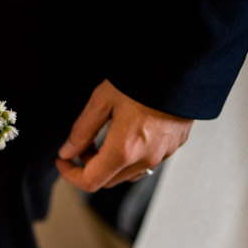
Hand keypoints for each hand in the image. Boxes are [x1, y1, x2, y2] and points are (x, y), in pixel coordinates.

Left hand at [56, 80, 192, 191]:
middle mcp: (145, 159)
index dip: (70, 175)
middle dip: (89, 167)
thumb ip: (82, 130)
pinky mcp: (174, 147)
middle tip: (82, 144)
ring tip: (104, 139)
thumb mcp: (102, 100)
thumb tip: (67, 152)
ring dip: (109, 164)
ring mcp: (162, 155)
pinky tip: (126, 135)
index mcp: (124, 150)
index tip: (63, 162)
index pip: (90, 182)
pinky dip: (129, 158)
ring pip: (126, 175)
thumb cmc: (144, 79)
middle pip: (107, 181)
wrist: (185, 65)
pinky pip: (145, 164)